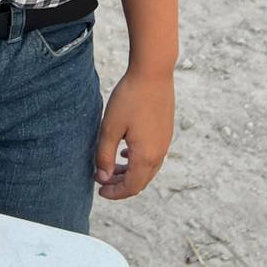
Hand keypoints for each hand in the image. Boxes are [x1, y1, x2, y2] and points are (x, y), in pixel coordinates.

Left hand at [94, 69, 174, 199]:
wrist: (153, 73)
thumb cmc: (129, 98)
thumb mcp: (110, 127)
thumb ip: (104, 154)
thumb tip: (103, 177)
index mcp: (146, 156)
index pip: (131, 187)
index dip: (115, 193)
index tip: (100, 190)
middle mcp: (159, 153)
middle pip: (141, 181)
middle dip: (121, 185)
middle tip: (102, 181)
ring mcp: (165, 142)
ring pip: (148, 169)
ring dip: (130, 173)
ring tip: (112, 168)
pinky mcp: (166, 132)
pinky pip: (153, 156)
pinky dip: (138, 161)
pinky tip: (126, 152)